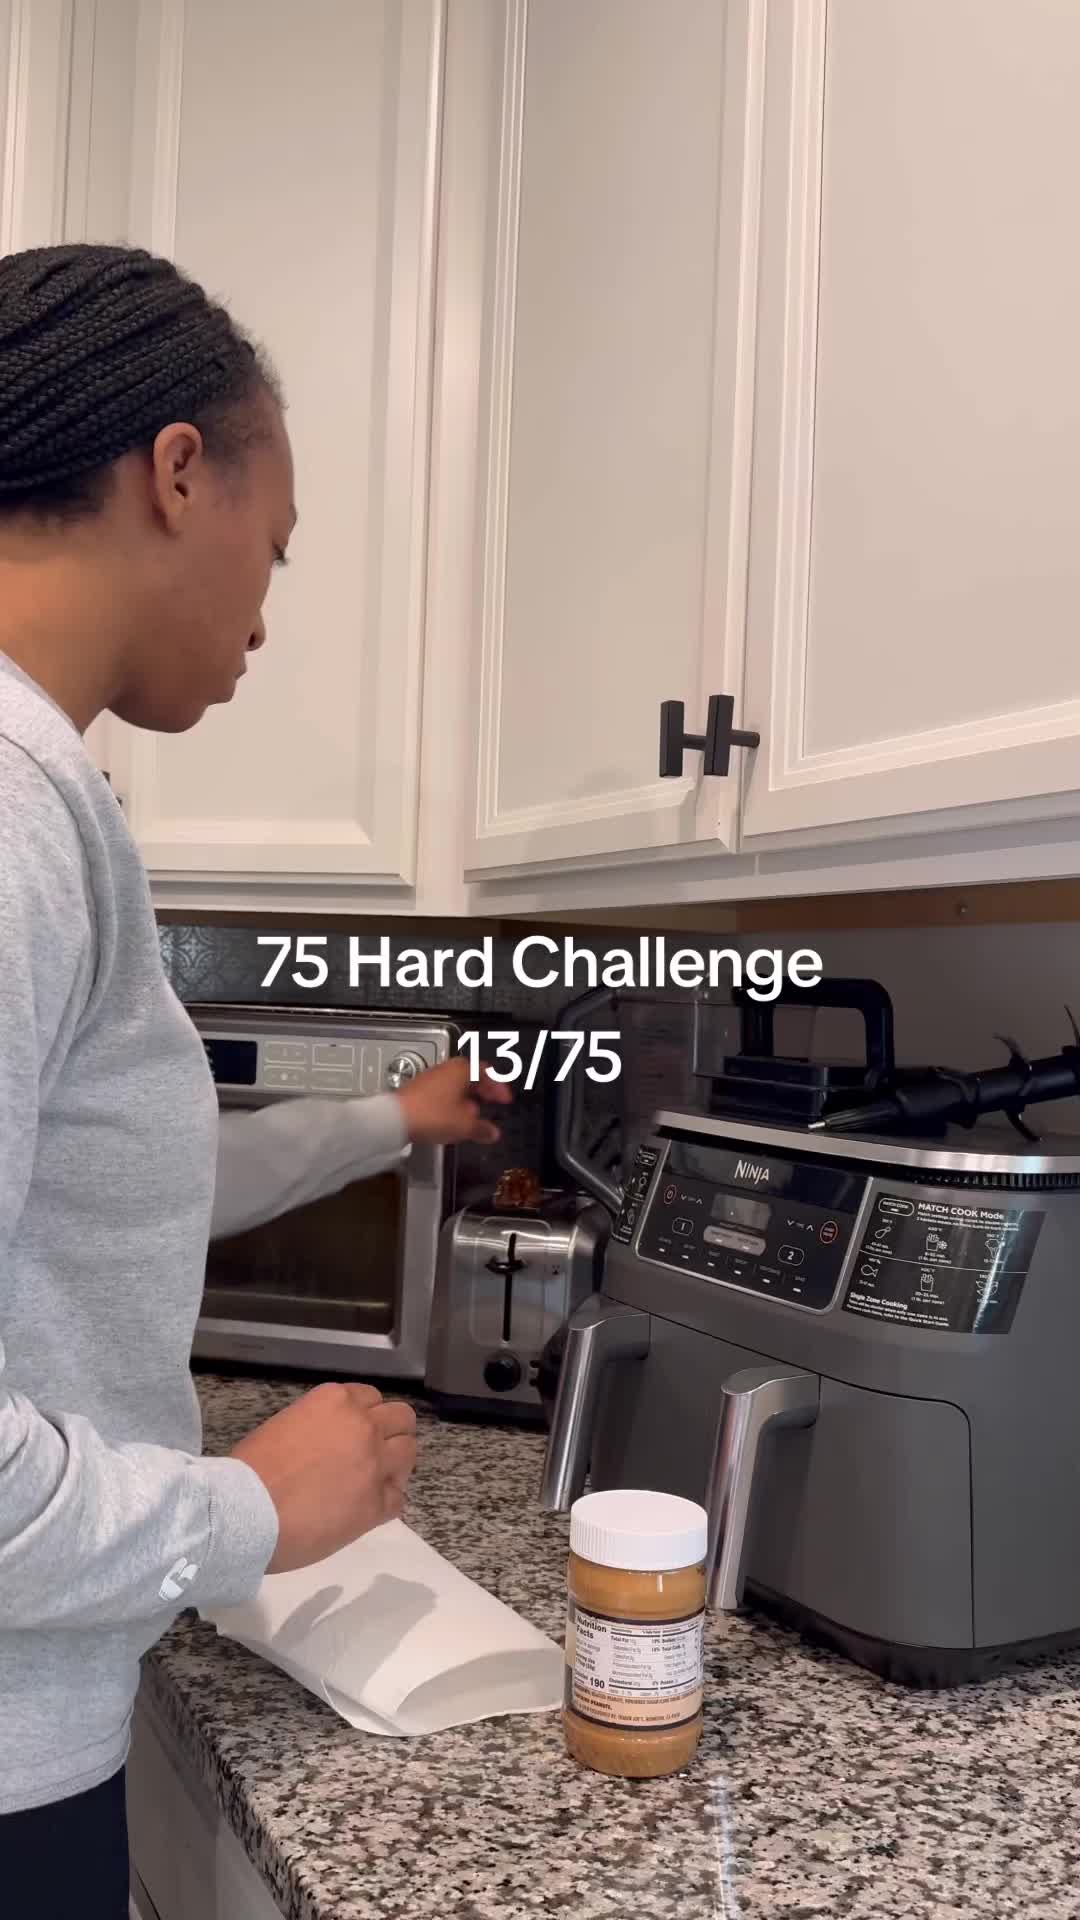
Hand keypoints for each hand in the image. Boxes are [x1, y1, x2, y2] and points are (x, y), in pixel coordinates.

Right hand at [230, 1382, 417, 1573]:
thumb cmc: (250, 1470)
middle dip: (392, 1433)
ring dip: (396, 1465)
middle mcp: (363, 1425)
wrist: (246, 1510)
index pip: (371, 1398)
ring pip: (409, 1452)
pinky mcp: (377, 1503)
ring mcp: (375, 1463)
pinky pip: (399, 1499)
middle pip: (401, 1418)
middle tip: (374, 1454)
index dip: (365, 1417)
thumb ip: (317, 1427)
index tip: (355, 1434)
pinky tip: (366, 1512)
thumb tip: (326, 1445)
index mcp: (336, 1400)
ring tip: (375, 1482)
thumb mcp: (284, 1426)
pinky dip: (385, 1505)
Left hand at [394, 1054, 512, 1146]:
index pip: (486, 1072)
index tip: (505, 1099)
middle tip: (492, 1103)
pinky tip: (452, 1118)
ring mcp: (429, 1078)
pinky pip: (442, 1093)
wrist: (394, 1119)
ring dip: (467, 1098)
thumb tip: (493, 1133)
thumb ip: (482, 1128)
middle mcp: (446, 1069)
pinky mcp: (417, 1090)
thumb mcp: (464, 1125)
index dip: (498, 1086)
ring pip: (455, 1085)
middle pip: (470, 1076)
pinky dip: (452, 1103)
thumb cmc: (432, 1115)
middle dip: (483, 1091)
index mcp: (462, 1070)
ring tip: (474, 1115)